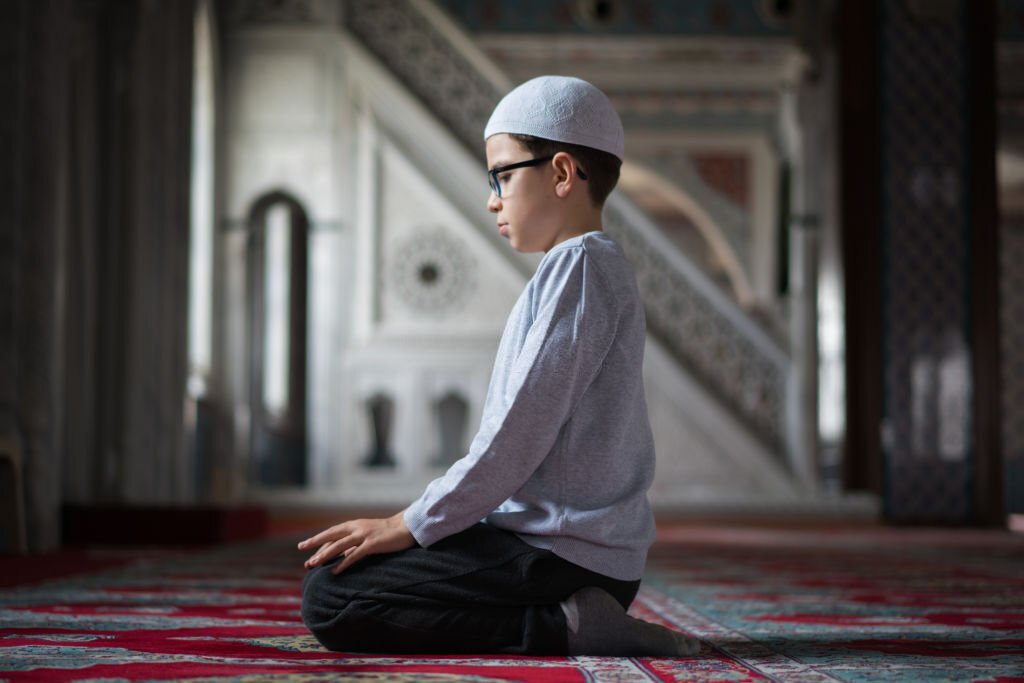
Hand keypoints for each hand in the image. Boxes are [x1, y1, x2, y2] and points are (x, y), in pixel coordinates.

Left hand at [297, 511, 416, 574]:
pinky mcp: (372, 544)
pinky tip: (335, 571)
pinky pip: (354, 555)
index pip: (331, 532)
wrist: (405, 528)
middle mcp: (356, 527)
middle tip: (302, 551)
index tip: (305, 547)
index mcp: (353, 524)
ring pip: (339, 545)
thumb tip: (340, 556)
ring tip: (313, 563)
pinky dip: (343, 563)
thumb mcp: (366, 535)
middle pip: (331, 535)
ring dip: (325, 555)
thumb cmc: (385, 533)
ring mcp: (364, 535)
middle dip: (315, 543)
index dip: (318, 540)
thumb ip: (353, 543)